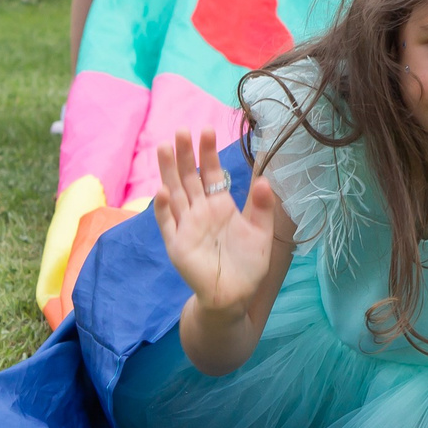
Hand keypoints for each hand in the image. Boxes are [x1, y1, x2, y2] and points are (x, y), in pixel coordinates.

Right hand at [151, 129, 277, 317]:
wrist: (234, 297)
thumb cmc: (247, 265)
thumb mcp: (261, 233)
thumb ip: (262, 207)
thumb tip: (265, 178)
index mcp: (220, 206)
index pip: (211, 174)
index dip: (209, 153)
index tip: (207, 130)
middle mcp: (200, 212)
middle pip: (189, 178)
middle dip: (186, 154)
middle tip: (182, 130)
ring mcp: (186, 227)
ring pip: (174, 193)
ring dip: (169, 172)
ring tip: (164, 148)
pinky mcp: (177, 245)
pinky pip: (167, 224)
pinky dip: (163, 208)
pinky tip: (162, 191)